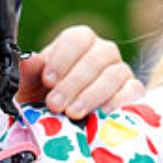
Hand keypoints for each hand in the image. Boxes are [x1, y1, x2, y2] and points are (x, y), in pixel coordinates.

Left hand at [17, 24, 142, 118]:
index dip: (63, 58)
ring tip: (72, 113)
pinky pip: (132, 92)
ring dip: (91, 95)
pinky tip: (99, 116)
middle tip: (54, 104)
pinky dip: (117, 103)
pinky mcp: (133, 92)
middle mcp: (103, 52)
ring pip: (114, 74)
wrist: (66, 124)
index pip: (77, 38)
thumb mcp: (31, 88)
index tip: (47, 80)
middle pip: (97, 57)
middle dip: (73, 82)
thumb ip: (28, 73)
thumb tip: (29, 60)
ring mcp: (121, 71)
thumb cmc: (48, 99)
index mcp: (79, 42)